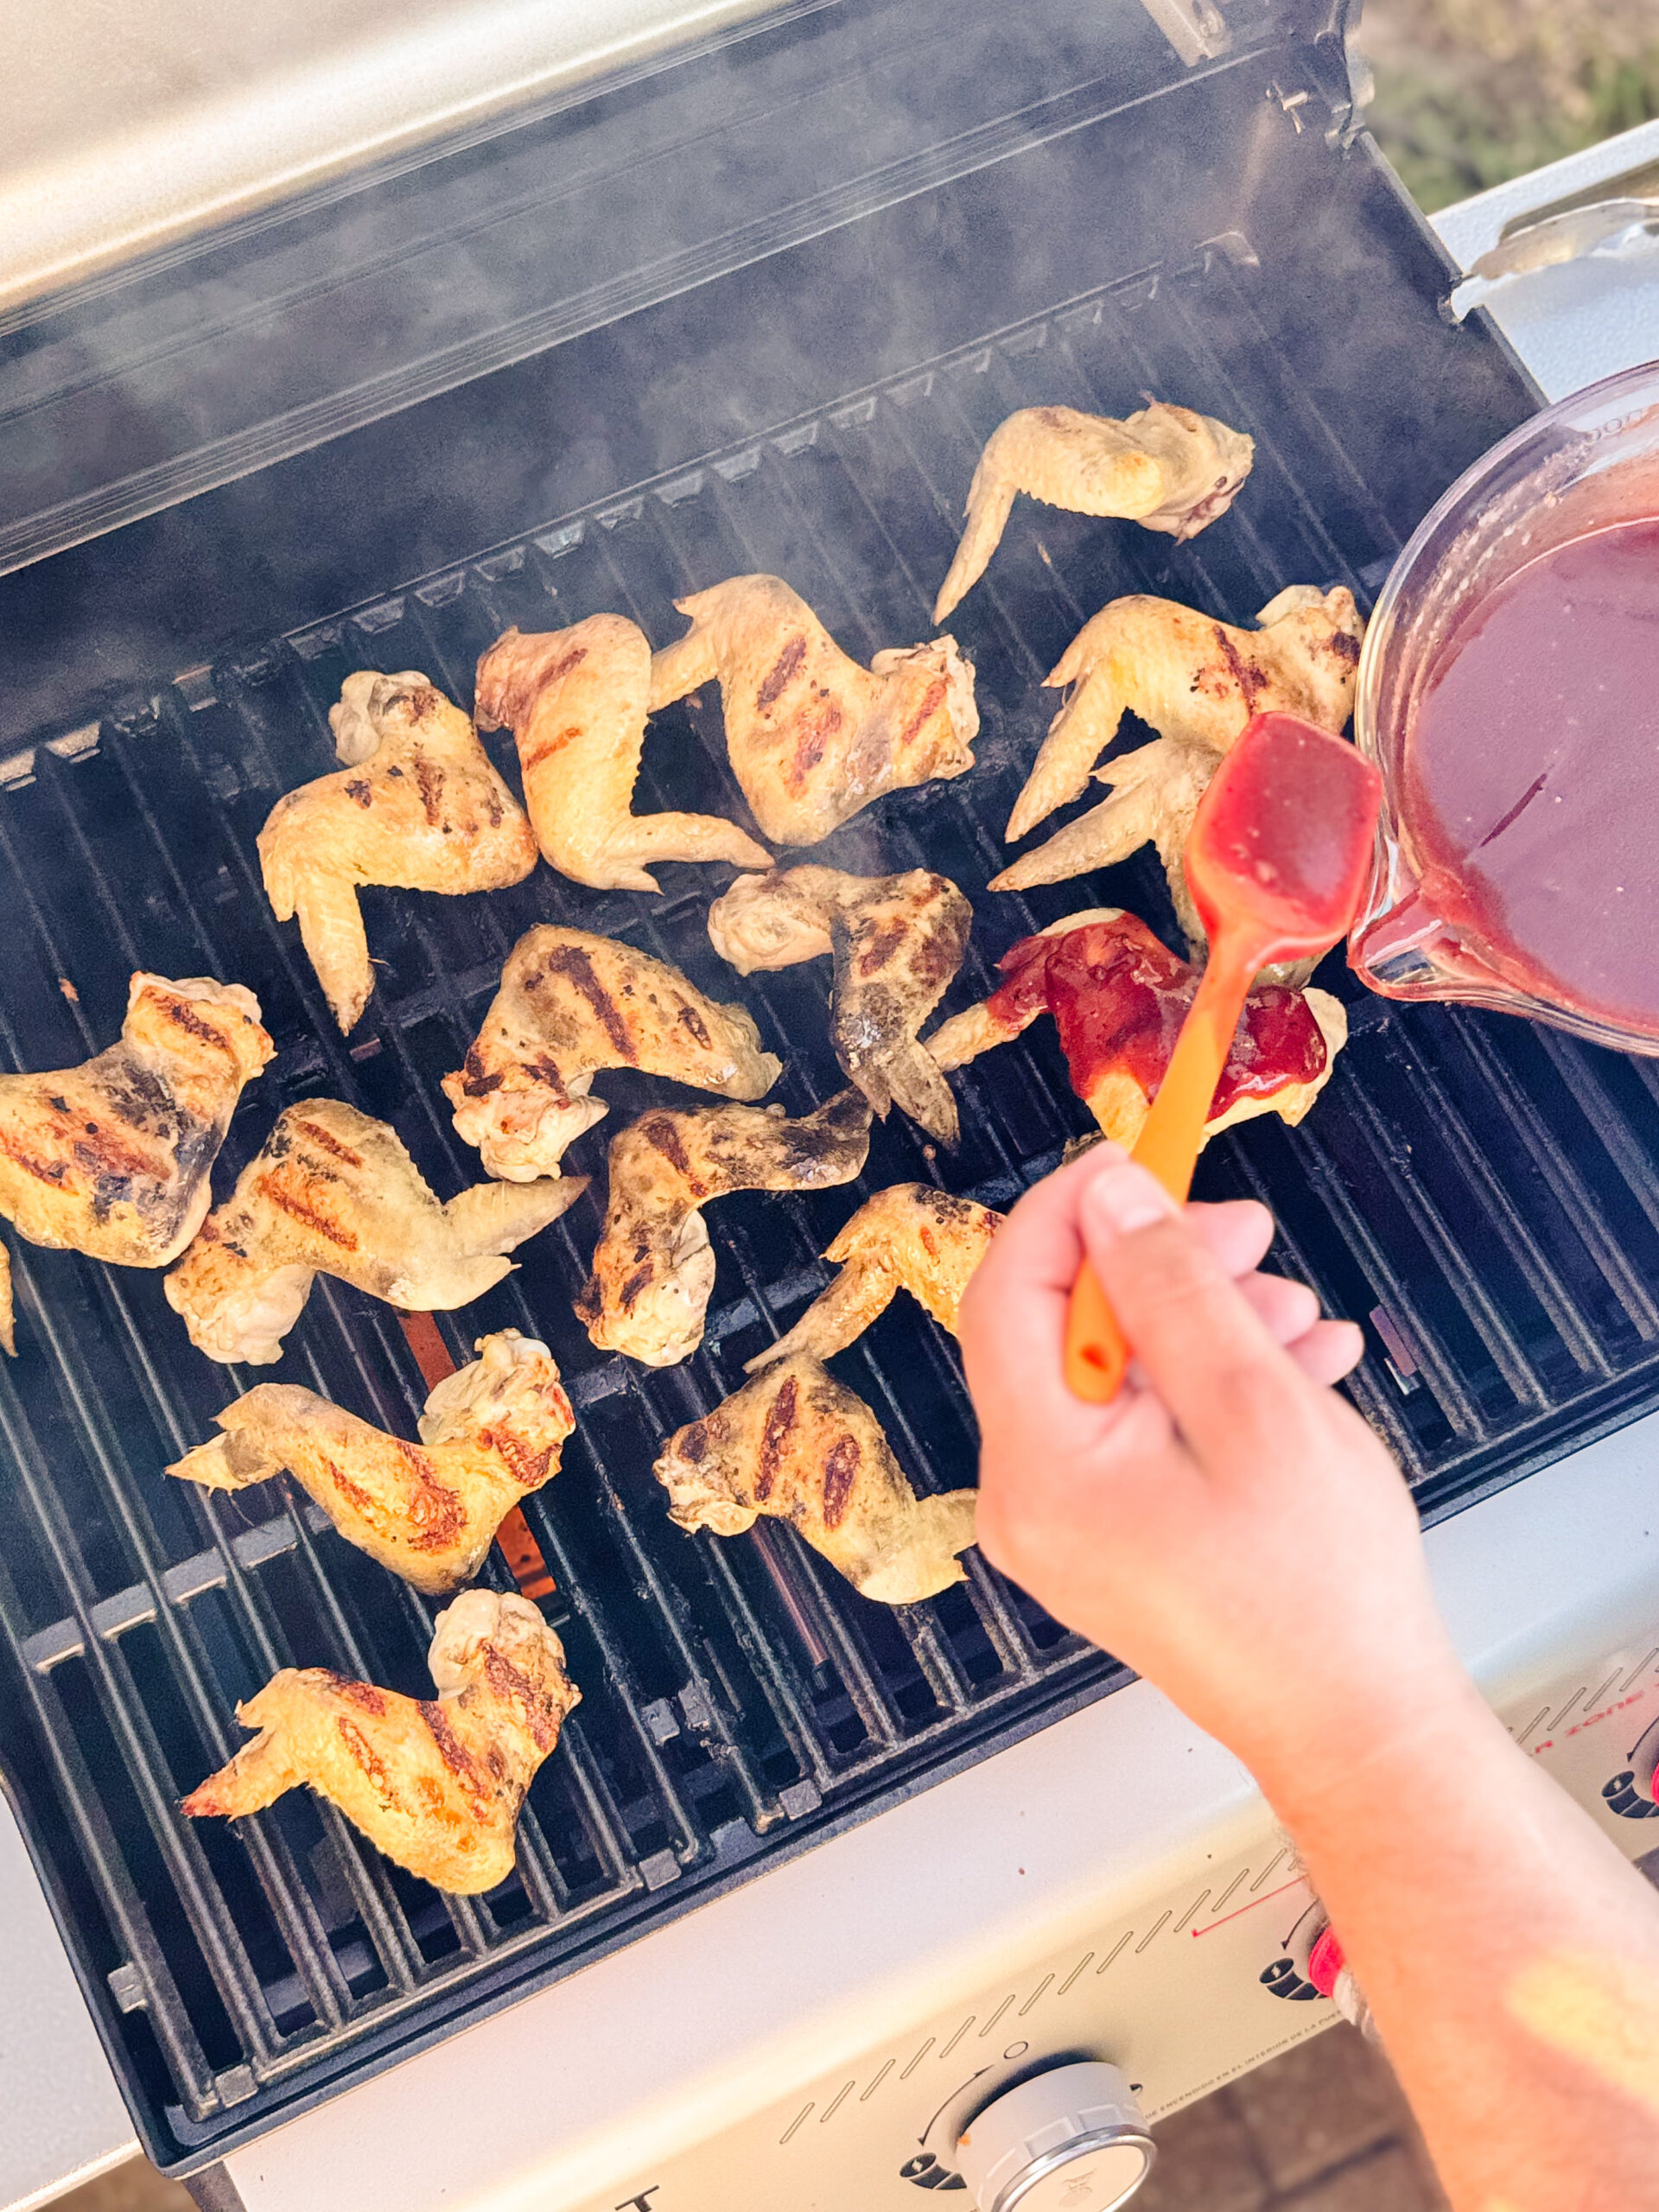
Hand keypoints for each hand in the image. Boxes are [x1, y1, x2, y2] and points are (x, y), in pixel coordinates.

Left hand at [959, 1146, 1472, 1800]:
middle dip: (1162, 1267)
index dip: (1070, 1210)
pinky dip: (1214, 1386)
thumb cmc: (1315, 1590)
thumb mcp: (1251, 1402)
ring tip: (1301, 1319)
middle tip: (1252, 1233)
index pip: (1008, 1292)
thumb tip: (1108, 1193)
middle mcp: (1029, 1499)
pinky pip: (1143, 1427)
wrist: (1360, 1728)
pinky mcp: (1113, 1538)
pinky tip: (1299, 1369)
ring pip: (1118, 1372)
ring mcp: (1069, 1526)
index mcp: (1038, 1468)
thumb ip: (1169, 1285)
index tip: (1142, 1160)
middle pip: (1065, 1328)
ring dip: (1206, 1323)